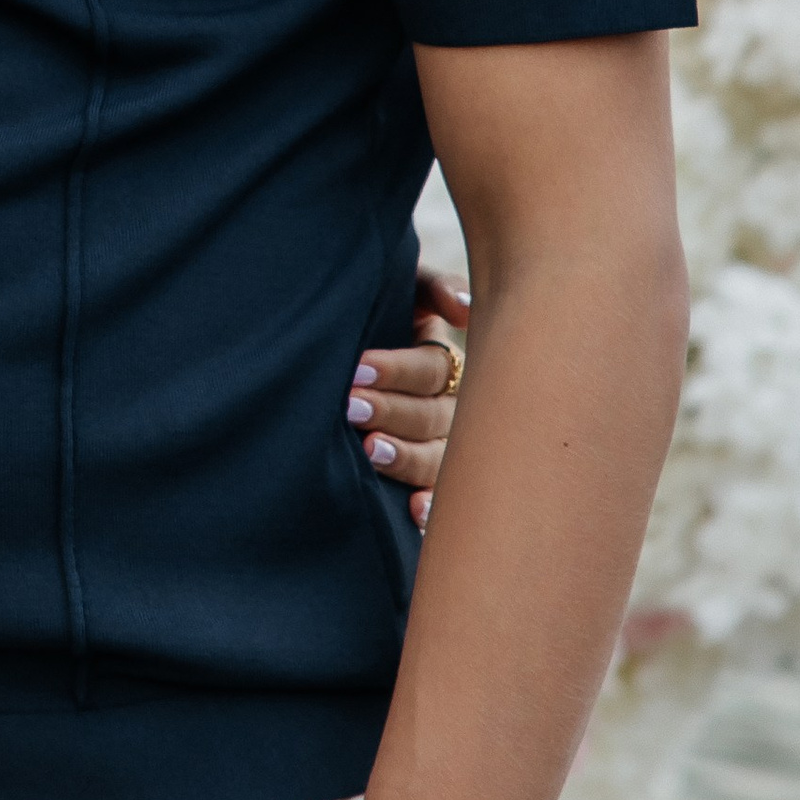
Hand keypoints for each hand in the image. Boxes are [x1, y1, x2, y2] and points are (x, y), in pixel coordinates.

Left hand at [348, 268, 471, 531]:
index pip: (431, 370)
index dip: (397, 370)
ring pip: (436, 458)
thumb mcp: (403, 287)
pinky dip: (429, 505)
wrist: (336, 338)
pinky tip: (416, 512)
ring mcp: (438, 447)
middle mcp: (448, 407)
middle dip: (392, 411)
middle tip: (352, 407)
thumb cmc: (372, 309)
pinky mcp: (421, 479)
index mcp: (440, 361)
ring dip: (407, 457)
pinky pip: (435, 495)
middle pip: (433, 416)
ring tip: (370, 450)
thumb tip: (464, 308)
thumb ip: (431, 288)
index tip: (358, 368)